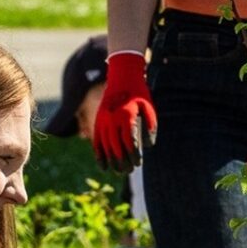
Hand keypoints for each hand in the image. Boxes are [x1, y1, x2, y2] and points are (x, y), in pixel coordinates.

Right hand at [91, 51, 156, 172]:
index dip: (133, 154)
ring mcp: (103, 120)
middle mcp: (112, 119)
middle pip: (116, 146)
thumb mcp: (148, 107)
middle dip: (122, 161)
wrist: (122, 76)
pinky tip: (103, 166)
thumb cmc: (139, 93)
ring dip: (111, 161)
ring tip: (118, 171)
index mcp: (126, 116)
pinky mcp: (98, 120)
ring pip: (105, 146)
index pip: (129, 141)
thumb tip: (147, 146)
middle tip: (129, 171)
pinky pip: (96, 141)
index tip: (138, 163)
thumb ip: (150, 126)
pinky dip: (99, 154)